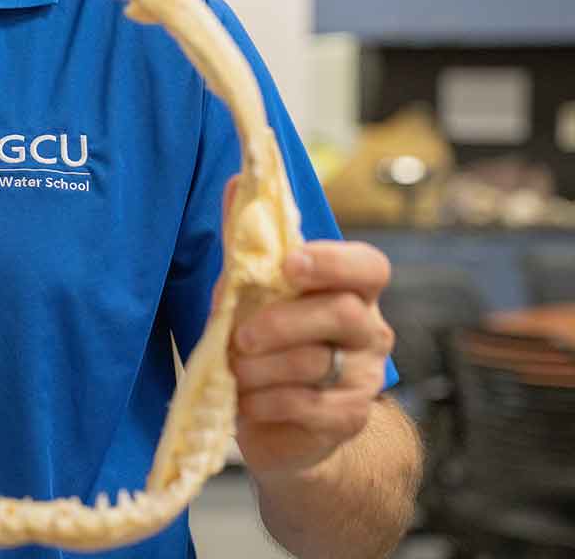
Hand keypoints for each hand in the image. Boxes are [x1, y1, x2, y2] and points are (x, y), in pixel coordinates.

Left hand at [223, 187, 394, 475]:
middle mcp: (370, 329)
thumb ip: (248, 243)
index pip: (368, 266)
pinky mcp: (349, 417)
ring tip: (234, 370)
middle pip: (343, 313)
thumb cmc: (267, 342)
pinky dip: (266, 401)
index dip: (333, 262)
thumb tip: (236, 181)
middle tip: (239, 335)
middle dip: (281, 322)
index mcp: (352, 289)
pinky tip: (246, 400)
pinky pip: (309, 405)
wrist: (281, 422)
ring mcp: (364, 376)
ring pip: (317, 363)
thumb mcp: (252, 291)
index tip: (290, 265)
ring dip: (261, 367)